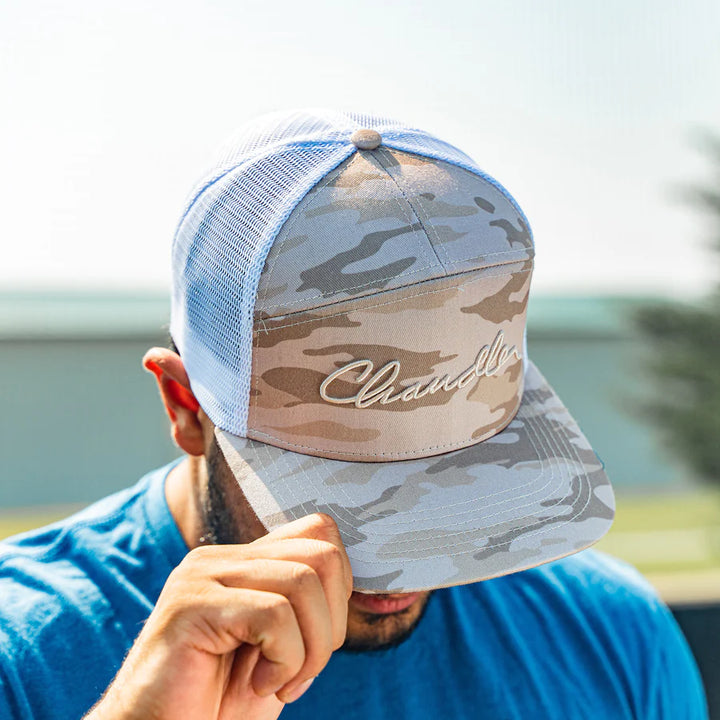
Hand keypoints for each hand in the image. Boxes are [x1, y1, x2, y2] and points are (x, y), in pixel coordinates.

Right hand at [85, 513, 352, 719]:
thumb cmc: (220, 703)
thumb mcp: (279, 648)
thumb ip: (307, 608)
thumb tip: (362, 589)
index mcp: (243, 560)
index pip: (320, 531)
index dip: (342, 586)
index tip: (323, 639)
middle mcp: (222, 557)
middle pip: (323, 553)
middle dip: (333, 621)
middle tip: (305, 670)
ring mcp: (203, 575)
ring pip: (303, 582)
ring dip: (311, 649)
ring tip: (283, 682)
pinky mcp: (191, 605)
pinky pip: (274, 615)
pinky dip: (285, 660)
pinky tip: (257, 685)